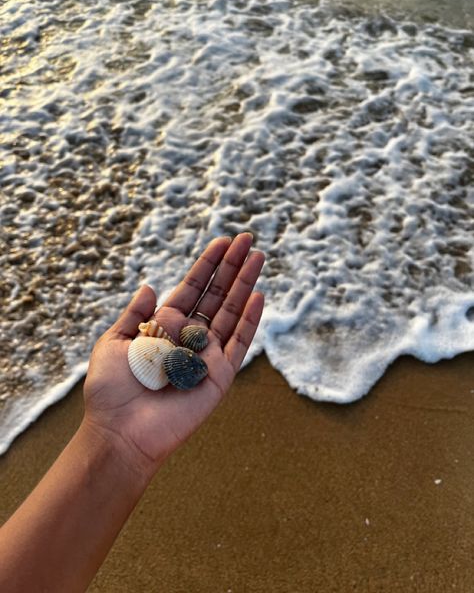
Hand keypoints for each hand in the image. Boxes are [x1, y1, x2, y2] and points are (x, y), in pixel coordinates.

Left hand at [83, 234, 264, 478]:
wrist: (120, 431)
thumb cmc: (112, 390)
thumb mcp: (114, 342)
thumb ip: (135, 315)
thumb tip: (150, 286)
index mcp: (165, 327)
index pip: (193, 289)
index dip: (208, 265)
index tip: (223, 242)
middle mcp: (190, 337)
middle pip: (217, 295)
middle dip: (232, 267)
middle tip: (249, 240)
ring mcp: (207, 356)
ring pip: (232, 313)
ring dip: (245, 284)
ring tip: (258, 257)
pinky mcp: (219, 376)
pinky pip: (238, 343)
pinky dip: (250, 321)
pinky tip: (258, 296)